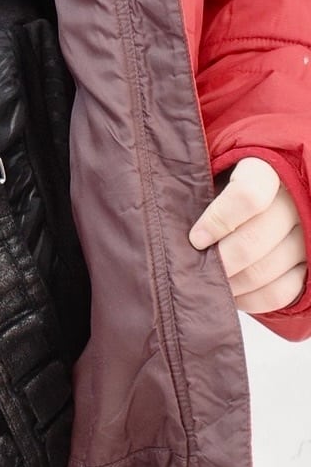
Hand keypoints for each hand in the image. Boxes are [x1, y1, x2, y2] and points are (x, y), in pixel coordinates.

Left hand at [188, 157, 307, 314]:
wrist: (262, 189)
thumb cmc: (224, 177)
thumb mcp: (211, 167)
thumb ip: (196, 183)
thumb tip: (170, 217)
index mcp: (266, 171)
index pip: (248, 196)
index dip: (218, 221)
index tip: (195, 239)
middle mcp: (292, 202)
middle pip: (254, 240)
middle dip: (220, 261)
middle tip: (196, 269)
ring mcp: (304, 236)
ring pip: (266, 270)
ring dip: (232, 283)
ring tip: (208, 282)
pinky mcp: (307, 264)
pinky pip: (281, 292)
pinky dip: (252, 299)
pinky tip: (231, 294)